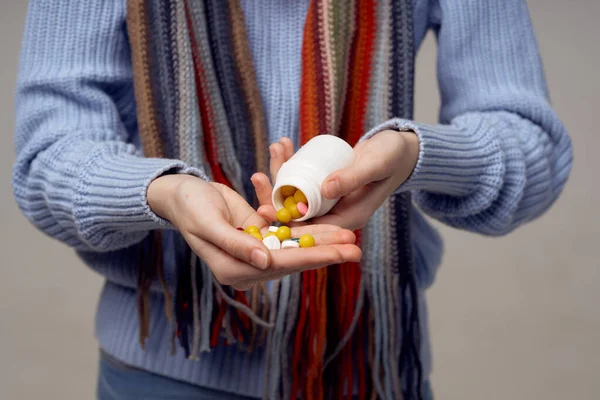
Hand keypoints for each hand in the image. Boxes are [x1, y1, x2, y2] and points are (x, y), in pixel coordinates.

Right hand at [147, 174, 361, 289]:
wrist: (181, 193)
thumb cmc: (189, 207)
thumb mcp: (209, 223)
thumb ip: (237, 244)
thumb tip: (265, 261)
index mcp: (234, 269)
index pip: (281, 264)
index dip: (314, 257)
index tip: (342, 253)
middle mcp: (248, 265)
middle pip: (294, 258)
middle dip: (326, 252)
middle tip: (357, 248)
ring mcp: (255, 251)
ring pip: (295, 247)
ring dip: (322, 241)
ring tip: (350, 238)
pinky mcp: (259, 236)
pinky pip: (287, 233)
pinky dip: (307, 229)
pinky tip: (329, 226)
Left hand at [252, 131, 418, 230]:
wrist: (402, 149)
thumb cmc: (392, 157)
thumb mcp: (374, 165)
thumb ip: (352, 177)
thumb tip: (326, 189)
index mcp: (348, 220)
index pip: (311, 229)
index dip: (286, 222)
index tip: (264, 209)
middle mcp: (336, 213)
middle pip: (298, 213)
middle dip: (276, 195)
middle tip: (258, 176)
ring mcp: (330, 200)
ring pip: (297, 194)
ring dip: (282, 173)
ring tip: (275, 148)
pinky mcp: (327, 185)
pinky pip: (304, 179)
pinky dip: (292, 163)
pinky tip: (283, 146)